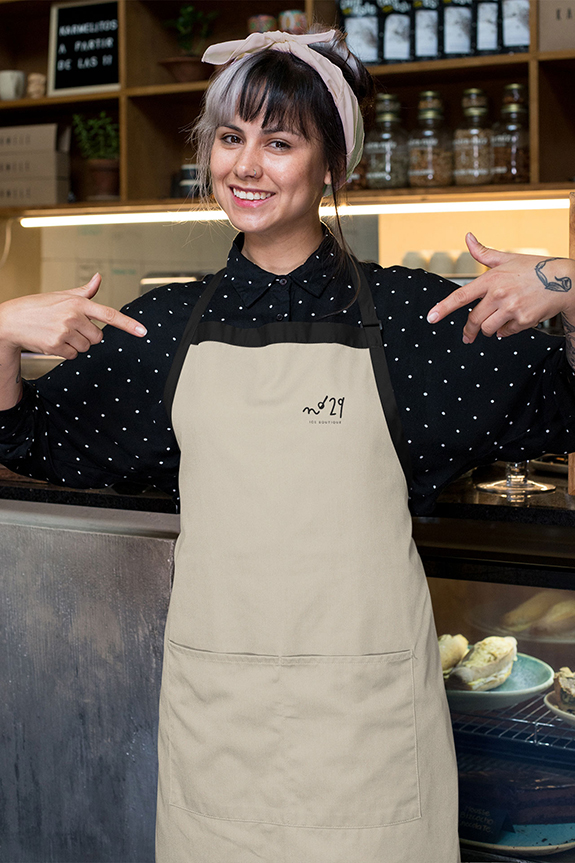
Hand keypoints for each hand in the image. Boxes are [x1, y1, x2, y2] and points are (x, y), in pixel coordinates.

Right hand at [0, 274, 146, 359]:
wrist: (12, 320)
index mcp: (78, 302)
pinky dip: (67, 352)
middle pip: (99, 337)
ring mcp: (64, 331)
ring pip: (86, 347)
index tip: (142, 331)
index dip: (128, 324)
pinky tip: (55, 341)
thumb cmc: (38, 306)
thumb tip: (98, 278)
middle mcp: (73, 316)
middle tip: (72, 328)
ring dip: (77, 344)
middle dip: (88, 336)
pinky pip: (74, 355)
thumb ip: (84, 291)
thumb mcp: (62, 295)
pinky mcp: (56, 345)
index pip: (109, 314)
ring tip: (60, 333)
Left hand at [426, 233, 574, 342]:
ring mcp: (511, 308)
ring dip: (489, 330)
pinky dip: (506, 331)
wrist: (565, 281)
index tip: (431, 317)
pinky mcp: (523, 320)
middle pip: (473, 320)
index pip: (461, 295)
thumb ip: (484, 253)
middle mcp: (499, 294)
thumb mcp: (507, 258)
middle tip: (468, 335)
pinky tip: (513, 321)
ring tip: (497, 322)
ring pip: (488, 329)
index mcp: (491, 278)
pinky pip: (505, 333)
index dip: (443, 308)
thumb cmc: (534, 269)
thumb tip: (468, 237)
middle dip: (469, 330)